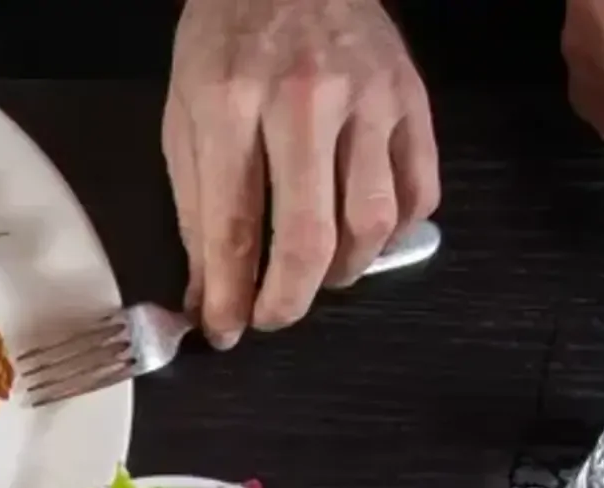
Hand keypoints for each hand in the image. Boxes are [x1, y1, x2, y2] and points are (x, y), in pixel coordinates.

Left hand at [163, 0, 438, 347]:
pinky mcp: (411, 94)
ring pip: (372, 221)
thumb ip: (195, 210)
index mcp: (232, 104)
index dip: (229, 297)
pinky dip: (397, 232)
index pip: (233, 229)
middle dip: (288, 301)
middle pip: (309, 237)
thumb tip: (207, 297)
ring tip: (319, 276)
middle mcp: (306, 100)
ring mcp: (369, 96)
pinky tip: (365, 237)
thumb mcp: (184, 117)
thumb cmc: (226, 40)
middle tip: (272, 317)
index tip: (226, 331)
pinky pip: (419, 187)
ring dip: (344, 273)